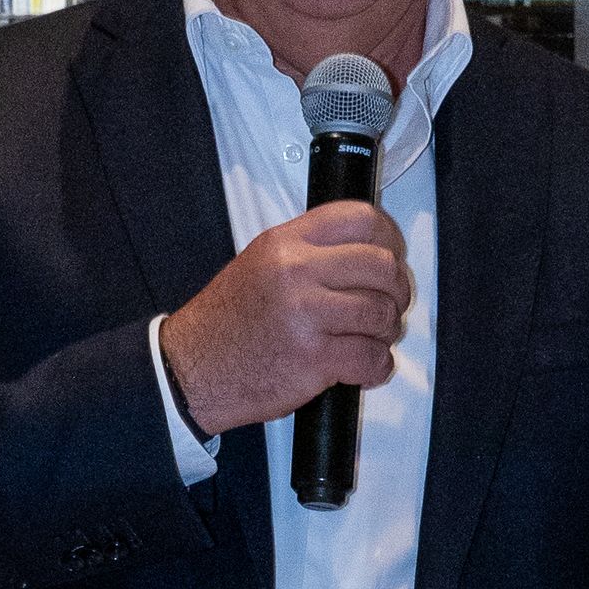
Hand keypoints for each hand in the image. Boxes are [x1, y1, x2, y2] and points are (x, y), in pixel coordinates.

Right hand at [159, 204, 410, 437]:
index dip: (388, 237)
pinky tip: (365, 368)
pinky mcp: (313, 358)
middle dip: (396, 290)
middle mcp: (296, 272)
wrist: (192, 369)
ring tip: (371, 340)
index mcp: (285, 243)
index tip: (391, 256)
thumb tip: (365, 250)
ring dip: (386, 332)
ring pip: (381, 313)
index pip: (359, 218)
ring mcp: (306, 315)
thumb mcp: (260, 263)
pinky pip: (372, 358)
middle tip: (390, 305)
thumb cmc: (228, 323)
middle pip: (381, 266)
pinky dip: (378, 367)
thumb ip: (309, 251)